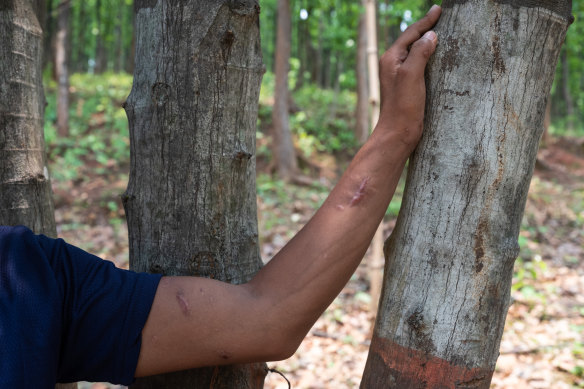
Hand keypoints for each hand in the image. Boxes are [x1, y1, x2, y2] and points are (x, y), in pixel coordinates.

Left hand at [377, 5, 440, 150]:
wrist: (397, 134)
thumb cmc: (403, 107)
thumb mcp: (412, 76)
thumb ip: (420, 53)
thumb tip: (430, 35)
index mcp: (391, 59)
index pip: (411, 33)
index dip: (426, 21)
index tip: (438, 9)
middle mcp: (392, 66)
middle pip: (411, 41)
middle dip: (425, 28)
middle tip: (439, 16)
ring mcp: (399, 77)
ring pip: (415, 53)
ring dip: (427, 42)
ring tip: (440, 32)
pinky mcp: (407, 88)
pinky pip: (419, 66)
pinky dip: (428, 57)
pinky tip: (437, 58)